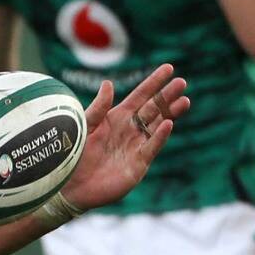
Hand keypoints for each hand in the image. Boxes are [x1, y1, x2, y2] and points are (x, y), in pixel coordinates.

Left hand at [58, 64, 189, 213]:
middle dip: (167, 96)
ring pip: (158, 126)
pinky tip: (169, 124)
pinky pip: (151, 147)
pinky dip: (160, 136)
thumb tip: (109, 83)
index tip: (168, 68)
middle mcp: (130, 130)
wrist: (70, 185)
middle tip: (182, 82)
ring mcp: (136, 146)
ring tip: (184, 100)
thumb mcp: (85, 125)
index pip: (140, 96)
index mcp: (117, 117)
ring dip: (170, 113)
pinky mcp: (138, 164)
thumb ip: (98, 107)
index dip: (154, 82)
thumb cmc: (73, 154)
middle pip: (154, 109)